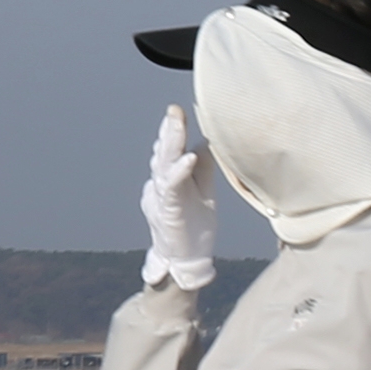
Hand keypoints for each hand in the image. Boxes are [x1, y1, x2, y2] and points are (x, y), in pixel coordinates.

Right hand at [139, 106, 220, 291]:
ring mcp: (163, 197)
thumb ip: (204, 170)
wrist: (187, 259)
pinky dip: (178, 172)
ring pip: (163, 165)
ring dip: (172, 144)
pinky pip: (171, 188)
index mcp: (172, 179)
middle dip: (170, 130)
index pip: (172, 151)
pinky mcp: (168, 210)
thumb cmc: (195, 227)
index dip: (174, 131)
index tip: (180, 111)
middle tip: (174, 110)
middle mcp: (163, 185)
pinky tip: (188, 158)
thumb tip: (207, 143)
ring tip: (177, 124)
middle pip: (165, 153)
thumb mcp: (205, 193)